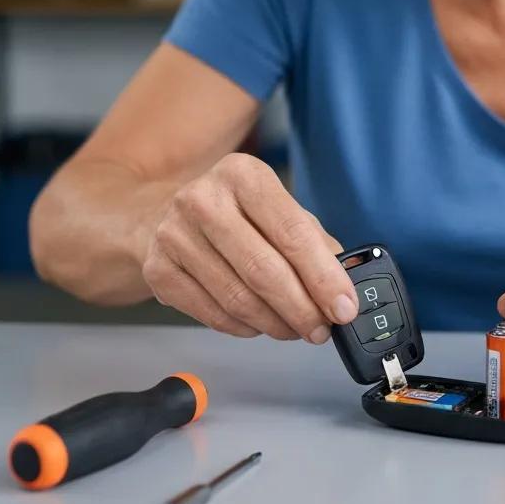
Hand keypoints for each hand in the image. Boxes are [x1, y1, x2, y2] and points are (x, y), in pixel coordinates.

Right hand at [142, 153, 357, 340]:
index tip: (344, 307)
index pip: (293, 233)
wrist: (158, 215)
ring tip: (295, 329)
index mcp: (243, 174)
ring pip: (238, 298)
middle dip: (302, 309)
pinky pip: (213, 314)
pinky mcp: (158, 270)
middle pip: (264, 270)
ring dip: (276, 323)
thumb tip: (346, 284)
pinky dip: (245, 327)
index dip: (324, 277)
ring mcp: (175, 235)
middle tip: (321, 328)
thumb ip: (314, 242)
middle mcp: (204, 199)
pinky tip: (260, 324)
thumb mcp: (276, 208)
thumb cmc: (233, 213)